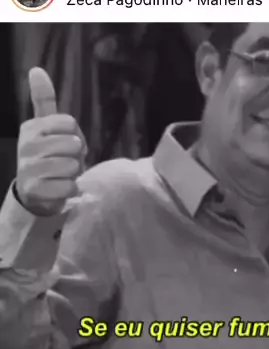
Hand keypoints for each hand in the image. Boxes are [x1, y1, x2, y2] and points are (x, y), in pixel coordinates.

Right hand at [16, 67, 86, 216]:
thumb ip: (43, 100)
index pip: (70, 123)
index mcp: (31, 128)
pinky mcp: (36, 190)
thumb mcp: (44, 128)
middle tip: (65, 163)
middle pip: (74, 144)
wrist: (32, 194)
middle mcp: (26, 146)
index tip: (65, 145)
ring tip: (62, 176)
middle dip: (76, 157)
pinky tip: (60, 188)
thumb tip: (37, 69)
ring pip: (72, 166)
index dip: (76, 136)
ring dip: (74, 174)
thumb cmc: (46, 157)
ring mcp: (29, 169)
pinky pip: (70, 186)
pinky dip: (71, 190)